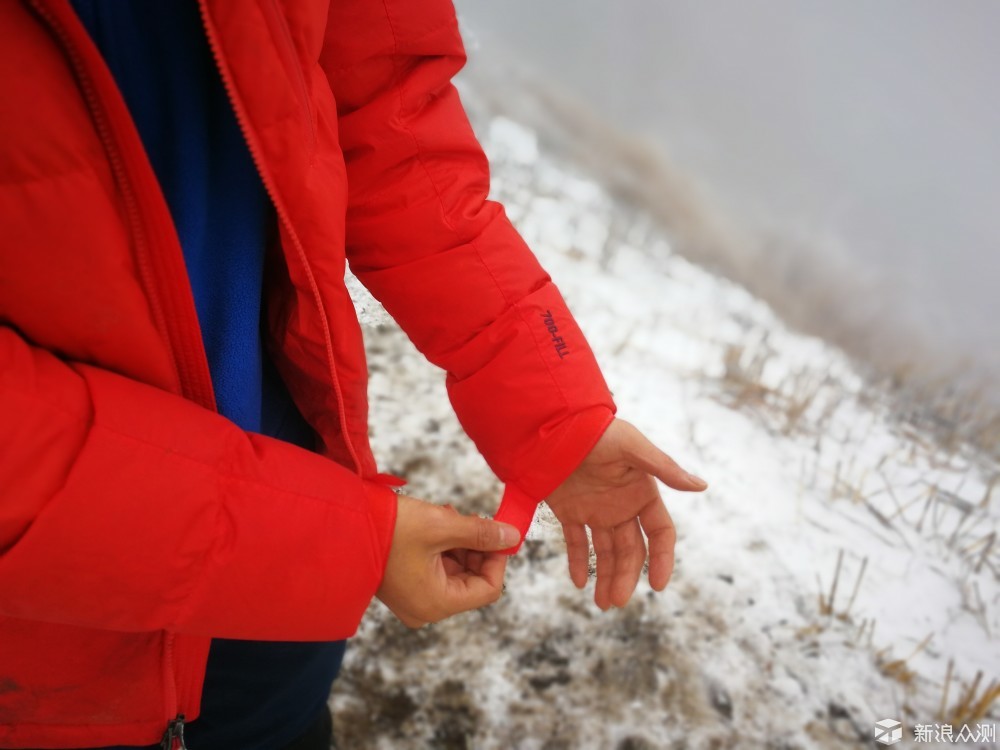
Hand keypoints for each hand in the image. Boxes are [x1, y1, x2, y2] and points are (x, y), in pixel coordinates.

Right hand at [376, 494, 519, 627]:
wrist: (345, 525)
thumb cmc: (390, 529)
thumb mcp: (442, 526)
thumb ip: (481, 533)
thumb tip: (512, 536)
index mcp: (437, 603)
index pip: (489, 588)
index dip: (497, 558)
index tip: (497, 531)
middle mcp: (427, 609)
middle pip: (472, 580)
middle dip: (477, 547)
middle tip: (470, 518)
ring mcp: (414, 599)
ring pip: (456, 571)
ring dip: (460, 543)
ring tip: (448, 516)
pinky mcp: (406, 586)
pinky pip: (438, 569)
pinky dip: (444, 546)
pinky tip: (438, 523)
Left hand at [545, 418, 707, 609]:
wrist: (556, 423)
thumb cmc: (598, 431)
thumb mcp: (632, 447)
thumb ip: (664, 468)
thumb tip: (702, 486)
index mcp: (642, 493)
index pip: (660, 534)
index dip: (661, 559)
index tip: (657, 585)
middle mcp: (621, 506)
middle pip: (631, 550)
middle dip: (626, 577)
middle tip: (616, 601)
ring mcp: (595, 510)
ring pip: (605, 552)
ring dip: (604, 577)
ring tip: (602, 603)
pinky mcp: (569, 510)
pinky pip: (575, 542)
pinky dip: (577, 563)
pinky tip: (578, 582)